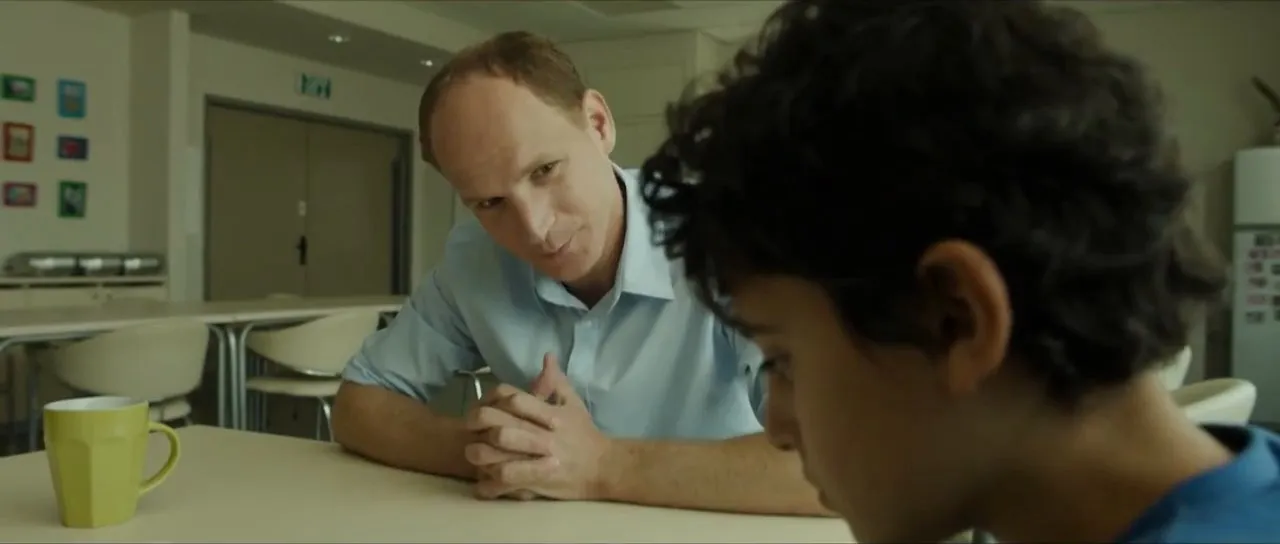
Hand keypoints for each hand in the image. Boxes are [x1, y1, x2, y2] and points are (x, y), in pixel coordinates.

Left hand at [464, 353, 615, 500]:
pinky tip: (482, 482)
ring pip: (497, 453)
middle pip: (498, 424)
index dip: (491, 398)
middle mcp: (542, 434)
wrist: (603, 468)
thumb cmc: (585, 434)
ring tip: (472, 453)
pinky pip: (505, 480)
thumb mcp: (574, 404)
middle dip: (477, 423)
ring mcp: (538, 459)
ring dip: (478, 453)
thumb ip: (556, 382)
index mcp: (549, 414)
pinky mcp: (537, 481)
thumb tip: (547, 356)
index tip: (482, 403)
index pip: (512, 398)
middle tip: (469, 426)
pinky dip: (489, 483)